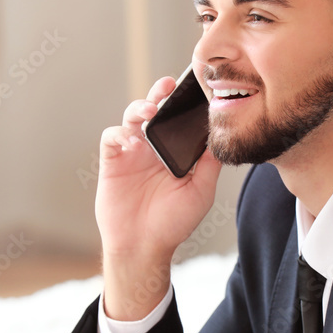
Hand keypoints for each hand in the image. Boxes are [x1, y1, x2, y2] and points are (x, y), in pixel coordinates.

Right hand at [96, 76, 220, 319]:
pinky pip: (112, 137)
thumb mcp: (200, 191)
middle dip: (160, 93)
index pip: (179, 119)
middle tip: (168, 85)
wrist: (143, 247)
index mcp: (175, 150)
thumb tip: (221, 137)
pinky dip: (119, 133)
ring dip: (140, 107)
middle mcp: (153, 146)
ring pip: (132, 116)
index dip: (184, 102)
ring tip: (150, 110)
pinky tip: (132, 141)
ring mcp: (132, 151)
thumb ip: (209, 163)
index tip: (195, 89)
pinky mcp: (113, 160)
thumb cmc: (173, 223)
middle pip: (155, 109)